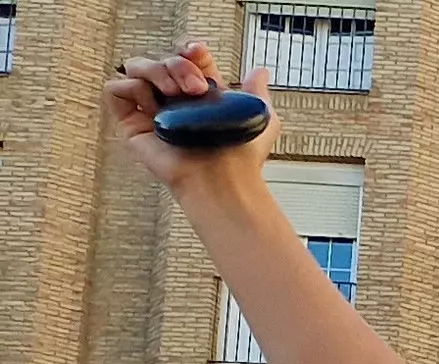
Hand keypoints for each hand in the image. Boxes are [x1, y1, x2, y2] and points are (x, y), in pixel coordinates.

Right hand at [104, 44, 274, 189]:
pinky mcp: (132, 123)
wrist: (223, 176)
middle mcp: (174, 100)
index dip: (189, 50)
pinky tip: (153, 108)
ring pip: (136, 67)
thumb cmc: (242, 154)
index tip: (198, 53)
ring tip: (175, 94)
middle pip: (162, 59)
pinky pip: (115, 89)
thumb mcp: (261, 115)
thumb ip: (257, 91)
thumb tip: (260, 72)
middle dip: (178, 64)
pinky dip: (131, 88)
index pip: (186, 57)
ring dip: (155, 71)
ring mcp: (152, 110)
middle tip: (196, 87)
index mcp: (201, 94)